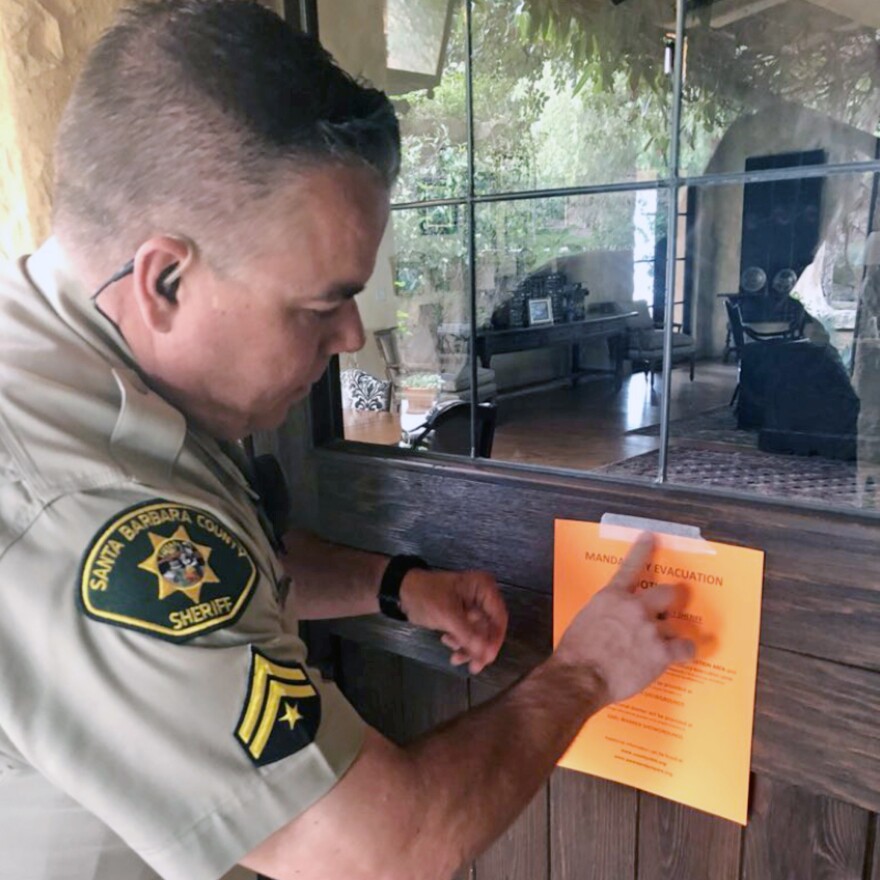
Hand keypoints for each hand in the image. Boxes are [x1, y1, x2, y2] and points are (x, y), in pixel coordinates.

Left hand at [400, 568, 508, 674]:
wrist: (402, 592)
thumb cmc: (426, 596)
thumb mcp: (447, 615)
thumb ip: (468, 635)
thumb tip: (486, 654)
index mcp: (483, 587)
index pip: (499, 617)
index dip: (495, 639)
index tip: (488, 657)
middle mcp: (483, 595)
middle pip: (490, 628)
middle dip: (479, 648)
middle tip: (474, 667)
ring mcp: (473, 606)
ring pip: (479, 634)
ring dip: (468, 648)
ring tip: (455, 659)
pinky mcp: (464, 615)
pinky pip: (469, 633)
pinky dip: (460, 642)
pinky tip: (447, 642)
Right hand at [555, 533, 693, 704]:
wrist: (581, 676)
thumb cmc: (576, 650)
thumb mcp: (585, 620)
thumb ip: (605, 614)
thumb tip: (615, 621)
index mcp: (612, 596)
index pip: (631, 566)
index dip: (643, 549)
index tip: (651, 537)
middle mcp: (635, 607)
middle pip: (668, 593)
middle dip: (672, 598)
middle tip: (672, 606)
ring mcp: (651, 629)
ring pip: (675, 625)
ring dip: (671, 633)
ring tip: (666, 643)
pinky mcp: (661, 653)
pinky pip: (685, 648)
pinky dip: (684, 651)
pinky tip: (681, 654)